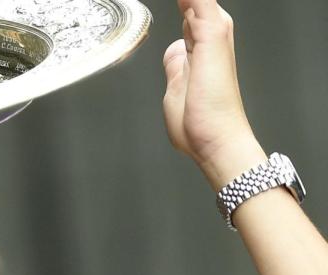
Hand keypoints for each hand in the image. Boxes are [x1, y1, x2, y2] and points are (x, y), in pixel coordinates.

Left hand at [162, 0, 263, 188]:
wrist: (217, 140)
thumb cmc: (200, 124)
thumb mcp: (177, 86)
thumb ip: (177, 64)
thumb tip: (176, 51)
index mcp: (202, 46)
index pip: (189, 10)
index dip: (182, 3)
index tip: (176, 3)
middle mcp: (212, 35)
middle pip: (195, 1)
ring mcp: (214, 33)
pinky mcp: (212, 35)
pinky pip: (199, 0)